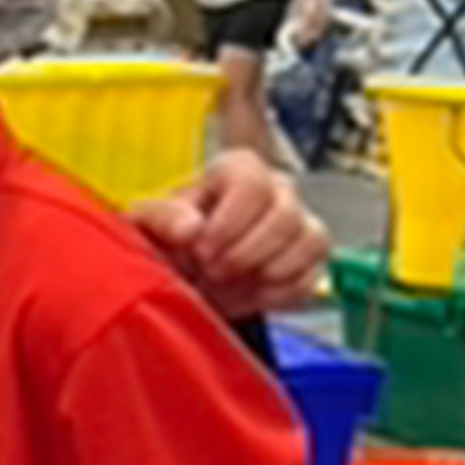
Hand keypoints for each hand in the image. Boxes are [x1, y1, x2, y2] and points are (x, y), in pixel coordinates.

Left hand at [133, 147, 331, 317]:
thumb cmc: (173, 237)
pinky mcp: (310, 260)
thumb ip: (164, 217)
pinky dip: (279, 294)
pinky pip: (312, 276)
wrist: (188, 271)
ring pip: (310, 242)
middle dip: (245, 254)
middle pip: (286, 216)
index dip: (229, 223)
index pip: (253, 184)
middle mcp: (277, 189)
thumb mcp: (152, 223)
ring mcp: (299, 223)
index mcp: (238, 170)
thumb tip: (191, 227)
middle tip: (213, 271)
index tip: (202, 249)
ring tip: (230, 282)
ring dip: (266, 273)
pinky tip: (249, 294)